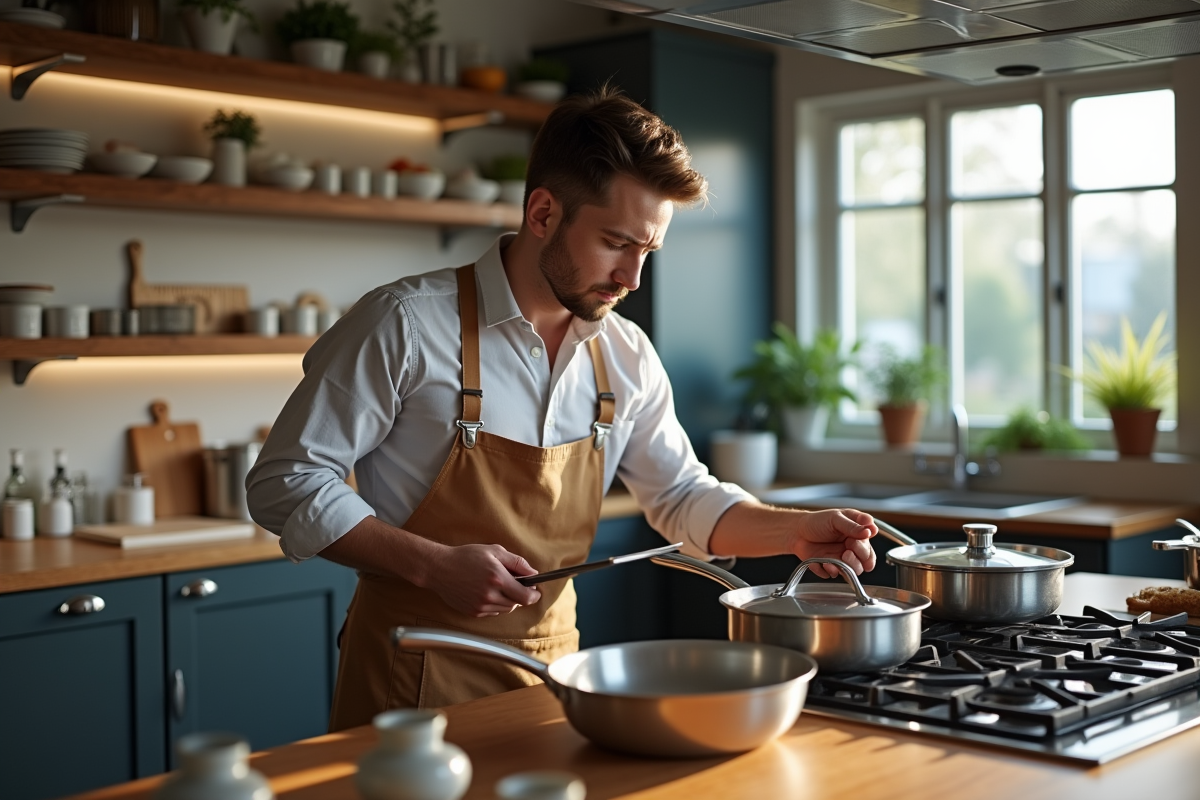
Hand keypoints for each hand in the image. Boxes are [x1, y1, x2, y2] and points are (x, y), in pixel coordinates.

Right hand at [427, 543, 541, 616]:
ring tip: (497, 586)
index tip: (535, 591)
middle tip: (513, 583)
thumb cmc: (466, 556)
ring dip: (507, 600)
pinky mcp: (473, 612)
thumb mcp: (494, 551)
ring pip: (505, 609)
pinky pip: (493, 612)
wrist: (440, 568)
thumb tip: (533, 574)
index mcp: (497, 578)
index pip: (525, 596)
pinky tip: (487, 592)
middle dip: (519, 595)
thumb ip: (517, 562)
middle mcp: (490, 595)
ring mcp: (481, 606)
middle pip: (516, 604)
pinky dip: (495, 604)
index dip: (534, 595)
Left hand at [787, 509, 877, 577]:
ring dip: (845, 568)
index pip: (869, 550)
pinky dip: (827, 570)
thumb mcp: (836, 518)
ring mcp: (841, 559)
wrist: (796, 531)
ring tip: (833, 560)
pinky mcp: (830, 567)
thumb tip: (869, 530)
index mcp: (857, 536)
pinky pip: (833, 575)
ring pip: (852, 572)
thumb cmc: (817, 521)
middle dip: (856, 560)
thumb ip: (852, 525)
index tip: (854, 542)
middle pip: (864, 564)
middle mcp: (851, 549)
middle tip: (846, 552)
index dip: (864, 550)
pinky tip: (821, 562)